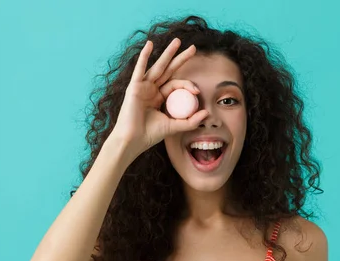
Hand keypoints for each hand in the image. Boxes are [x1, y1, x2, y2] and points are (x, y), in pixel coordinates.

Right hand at [111, 38, 208, 156]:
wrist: (133, 140)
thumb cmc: (149, 135)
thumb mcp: (174, 127)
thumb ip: (190, 121)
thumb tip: (207, 113)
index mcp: (160, 97)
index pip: (176, 85)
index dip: (188, 85)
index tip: (198, 91)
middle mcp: (151, 89)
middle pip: (169, 70)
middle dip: (181, 59)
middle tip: (194, 48)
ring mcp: (143, 87)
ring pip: (158, 66)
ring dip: (168, 53)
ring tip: (178, 41)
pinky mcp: (134, 87)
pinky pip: (140, 69)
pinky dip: (144, 56)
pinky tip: (149, 45)